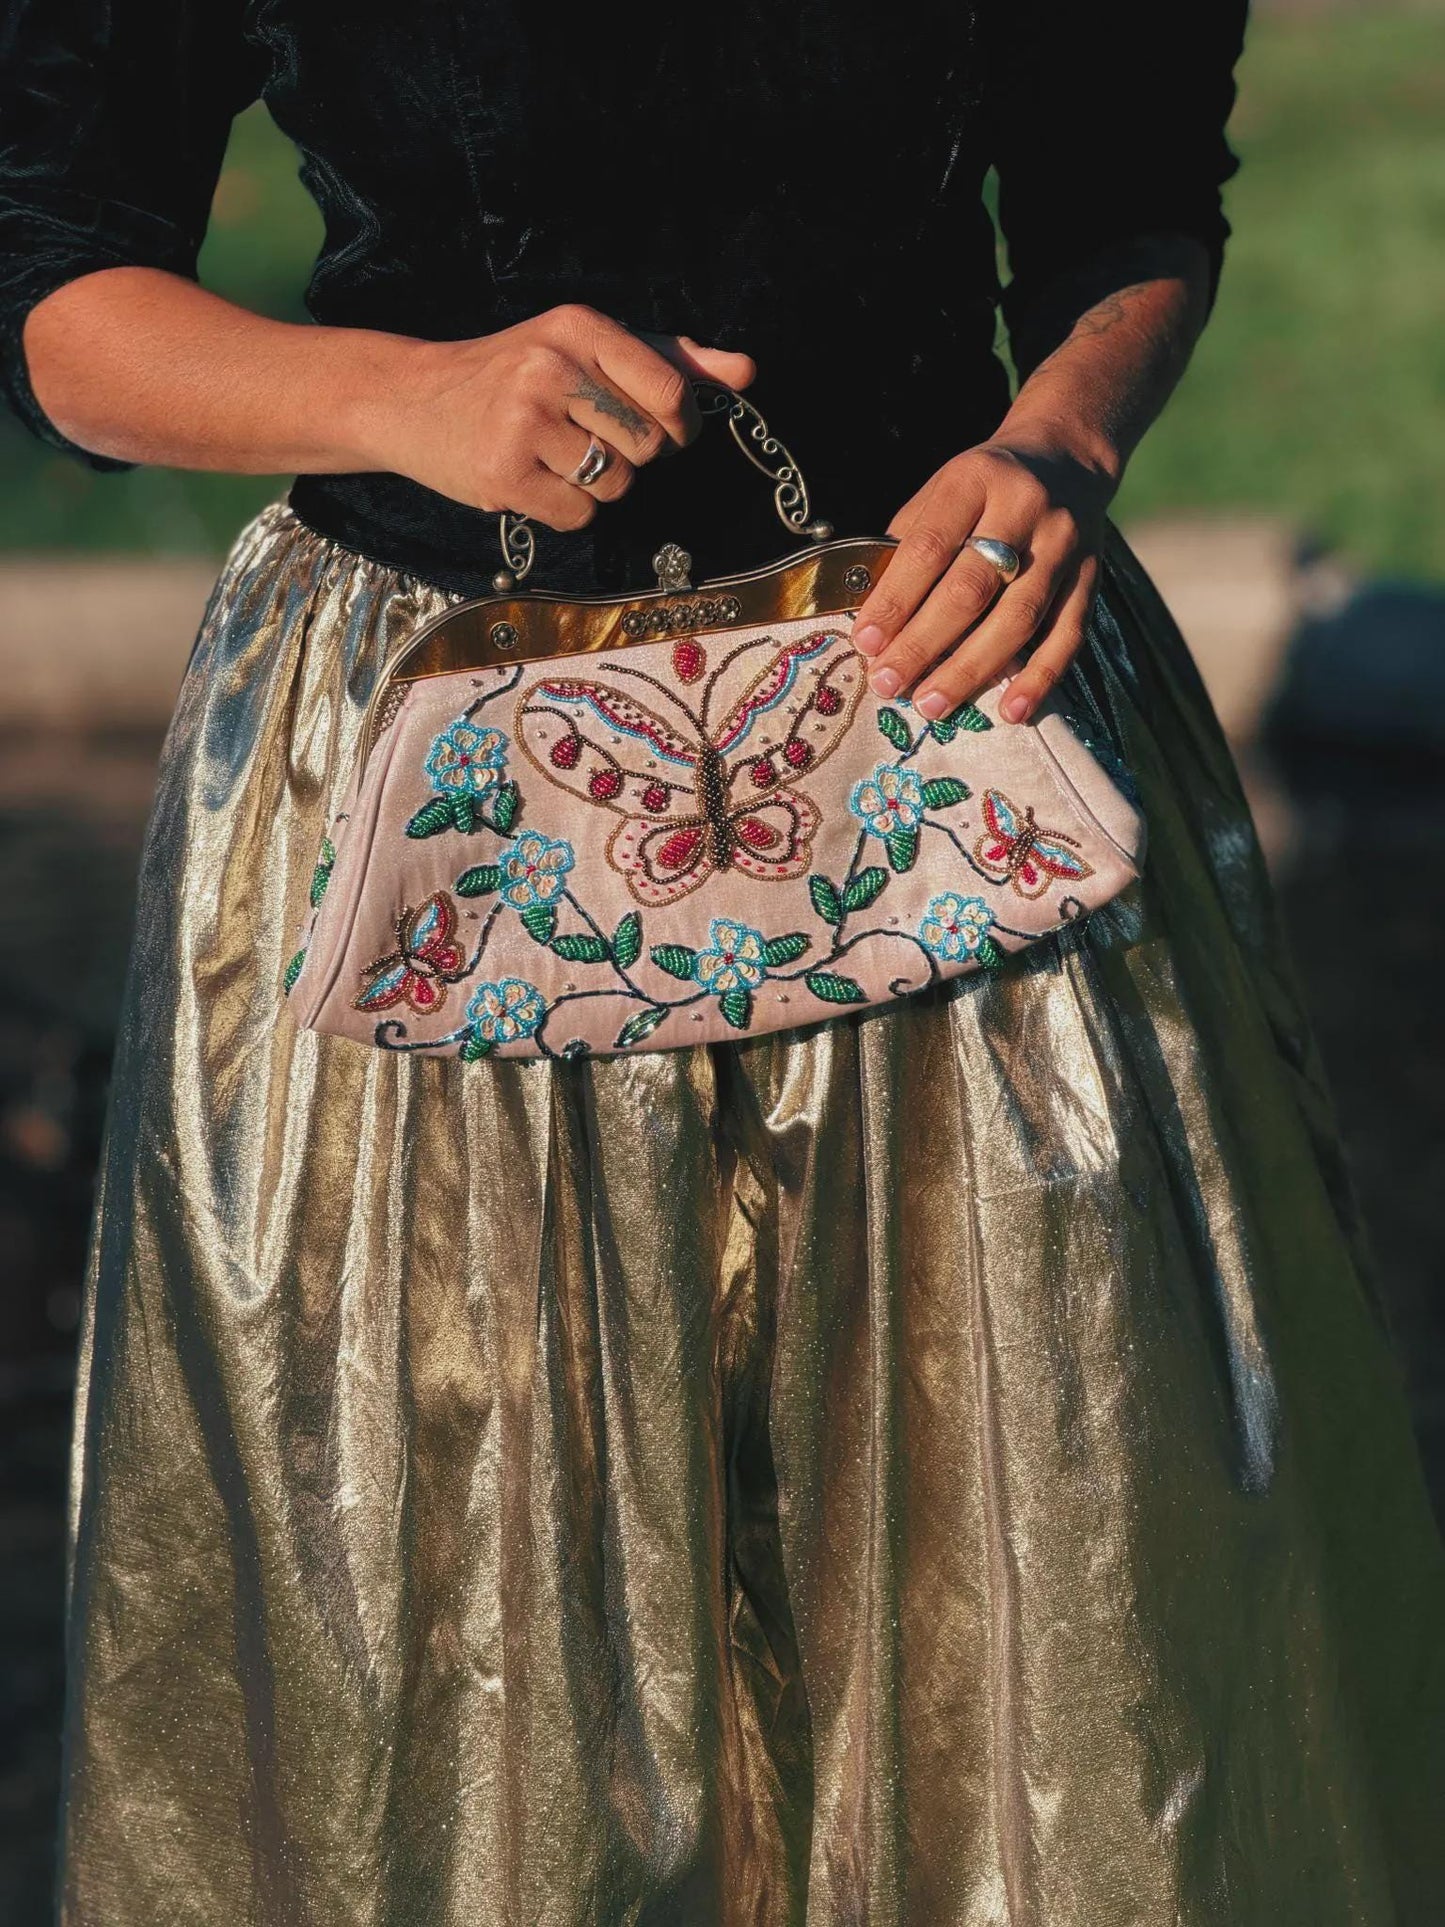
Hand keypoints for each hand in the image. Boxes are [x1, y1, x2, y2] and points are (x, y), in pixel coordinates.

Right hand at [363, 303, 754, 530]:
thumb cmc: (514, 374)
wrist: (413, 399)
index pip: (669, 390)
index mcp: (579, 327)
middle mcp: (551, 367)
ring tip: (555, 457)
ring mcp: (525, 422)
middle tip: (587, 439)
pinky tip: (533, 480)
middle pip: (649, 446)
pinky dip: (565, 510)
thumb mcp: (586, 349)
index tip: (660, 428)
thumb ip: (668, 360)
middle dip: (631, 455)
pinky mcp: (504, 475)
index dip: (678, 424)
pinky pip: (578, 516)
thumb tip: (746, 371)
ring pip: (616, 484)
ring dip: (597, 485)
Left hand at [851, 433, 1117, 723]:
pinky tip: (1011, 711)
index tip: (866, 642)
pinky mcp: (1091, 576)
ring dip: (972, 669)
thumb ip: (908, 547)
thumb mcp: (940, 493)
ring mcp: (1064, 544)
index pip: (929, 547)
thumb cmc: (983, 487)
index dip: (895, 599)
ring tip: (932, 705)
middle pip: (971, 588)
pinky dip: (1040, 677)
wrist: (1067, 458)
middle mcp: (1025, 507)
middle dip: (924, 643)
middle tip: (889, 684)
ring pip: (1018, 617)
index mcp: (975, 479)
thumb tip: (876, 623)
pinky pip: (1068, 635)